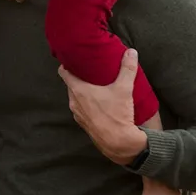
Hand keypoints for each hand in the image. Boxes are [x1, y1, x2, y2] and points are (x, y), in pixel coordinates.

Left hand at [58, 49, 148, 165]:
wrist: (118, 143)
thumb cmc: (117, 115)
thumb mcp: (124, 89)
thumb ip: (127, 69)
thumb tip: (131, 51)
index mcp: (78, 90)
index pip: (63, 72)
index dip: (66, 64)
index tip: (73, 59)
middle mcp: (73, 101)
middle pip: (70, 84)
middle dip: (77, 77)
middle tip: (88, 71)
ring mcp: (77, 114)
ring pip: (75, 97)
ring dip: (82, 92)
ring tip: (94, 86)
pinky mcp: (83, 124)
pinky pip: (81, 109)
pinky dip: (86, 104)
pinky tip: (98, 104)